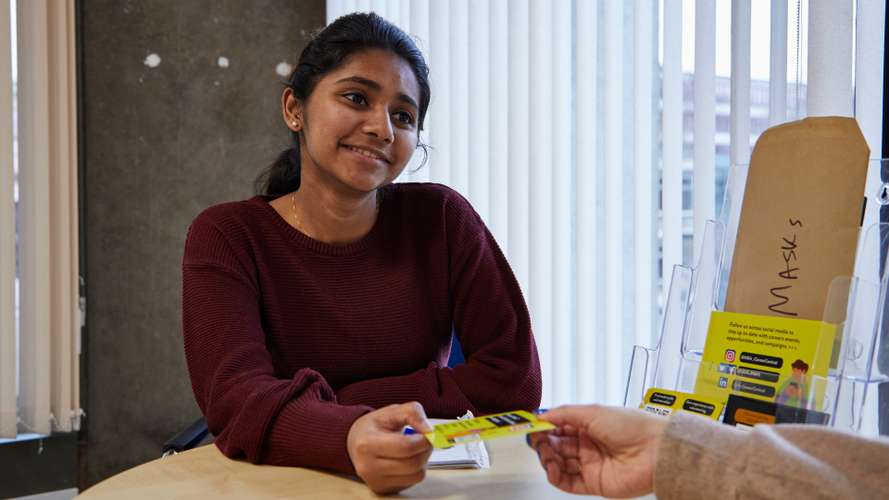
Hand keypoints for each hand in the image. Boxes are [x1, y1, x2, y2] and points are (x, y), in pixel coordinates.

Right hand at [346, 402, 433, 494]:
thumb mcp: (392, 411)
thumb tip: (429, 431)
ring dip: (422, 461)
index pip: (406, 447)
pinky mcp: (382, 489)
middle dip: (425, 450)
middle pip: (413, 464)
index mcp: (367, 444)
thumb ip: (413, 413)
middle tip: (423, 440)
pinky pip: (412, 483)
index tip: (427, 433)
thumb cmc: (375, 426)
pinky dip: (415, 471)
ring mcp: (375, 481)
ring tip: (413, 449)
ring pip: (416, 476)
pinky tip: (406, 460)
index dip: (424, 440)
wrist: (356, 441)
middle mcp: (368, 467)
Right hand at [528, 405, 666, 497]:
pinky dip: (555, 476)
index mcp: (589, 426)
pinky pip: (568, 483)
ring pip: (559, 464)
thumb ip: (564, 414)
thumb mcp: (593, 411)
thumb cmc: (632, 427)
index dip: (545, 427)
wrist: (655, 451)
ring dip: (548, 459)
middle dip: (544, 443)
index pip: (559, 427)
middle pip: (556, 446)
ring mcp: (590, 465)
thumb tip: (542, 415)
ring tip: (546, 454)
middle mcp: (589, 445)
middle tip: (538, 440)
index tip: (533, 426)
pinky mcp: (594, 484)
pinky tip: (552, 467)